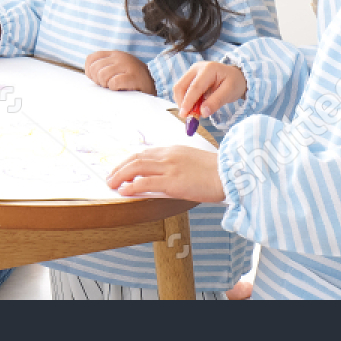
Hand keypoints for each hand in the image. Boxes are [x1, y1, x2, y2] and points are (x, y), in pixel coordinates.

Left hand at [84, 51, 155, 94]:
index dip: (89, 71)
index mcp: (114, 54)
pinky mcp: (132, 76)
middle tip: (106, 85)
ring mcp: (126, 65)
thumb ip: (104, 67)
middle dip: (97, 80)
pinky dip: (114, 88)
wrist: (155, 83)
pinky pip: (113, 82)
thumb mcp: (117, 68)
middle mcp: (119, 57)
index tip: (97, 79)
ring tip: (113, 86)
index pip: (91, 58)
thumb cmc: (132, 78)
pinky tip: (120, 88)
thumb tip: (89, 74)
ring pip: (102, 75)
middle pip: (95, 69)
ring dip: (105, 84)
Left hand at [107, 145, 225, 202]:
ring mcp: (169, 168)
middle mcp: (168, 155)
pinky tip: (123, 191)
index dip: (130, 160)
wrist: (230, 174)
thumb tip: (163, 177)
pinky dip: (131, 186)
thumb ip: (177, 165)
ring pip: (137, 167)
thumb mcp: (193, 162)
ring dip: (120, 175)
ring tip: (111, 183)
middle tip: (110, 176)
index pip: (145, 153)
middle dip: (120, 167)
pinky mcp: (172, 182)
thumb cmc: (216, 172)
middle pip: (136, 158)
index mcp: (173, 150)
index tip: (121, 167)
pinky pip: (145, 182)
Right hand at [172, 60, 246, 120]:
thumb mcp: (230, 92)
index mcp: (208, 69)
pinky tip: (195, 106)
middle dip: (182, 102)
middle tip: (188, 117)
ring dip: (183, 102)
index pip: (194, 87)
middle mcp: (197, 68)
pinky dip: (185, 100)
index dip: (188, 102)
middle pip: (181, 86)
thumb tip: (203, 113)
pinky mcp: (189, 77)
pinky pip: (182, 90)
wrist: (235, 76)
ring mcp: (191, 72)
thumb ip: (216, 102)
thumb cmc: (234, 82)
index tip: (185, 115)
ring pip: (179, 88)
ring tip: (195, 111)